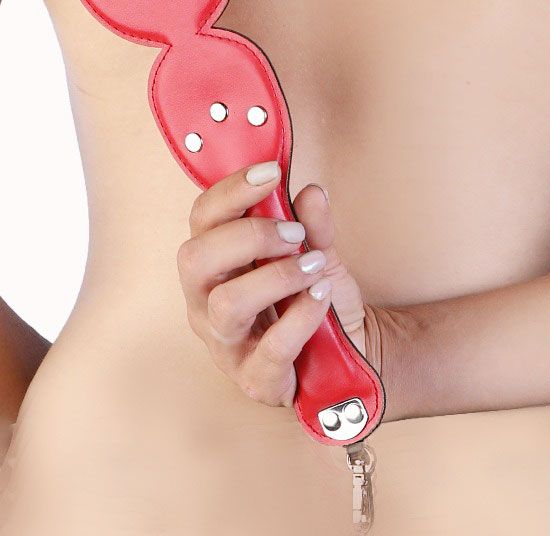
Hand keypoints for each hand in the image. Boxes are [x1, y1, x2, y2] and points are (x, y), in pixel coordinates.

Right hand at [176, 159, 379, 408]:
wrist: (353, 352)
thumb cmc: (313, 297)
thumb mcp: (316, 250)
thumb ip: (312, 223)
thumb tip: (311, 192)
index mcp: (214, 261)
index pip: (202, 217)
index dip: (232, 189)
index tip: (271, 171)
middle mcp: (206, 301)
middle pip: (196, 258)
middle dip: (248, 234)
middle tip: (295, 233)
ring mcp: (226, 343)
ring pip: (227, 304)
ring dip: (277, 276)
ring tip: (314, 265)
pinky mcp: (255, 379)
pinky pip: (271, 348)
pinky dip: (302, 316)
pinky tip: (322, 297)